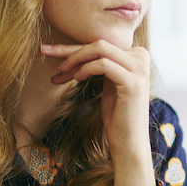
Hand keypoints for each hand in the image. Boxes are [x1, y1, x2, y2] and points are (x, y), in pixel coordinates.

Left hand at [40, 41, 156, 185]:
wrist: (129, 142)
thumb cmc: (117, 115)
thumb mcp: (107, 84)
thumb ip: (98, 64)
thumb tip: (71, 50)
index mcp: (137, 55)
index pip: (101, 44)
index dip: (74, 49)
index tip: (49, 52)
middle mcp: (141, 58)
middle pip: (99, 43)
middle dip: (70, 49)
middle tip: (45, 52)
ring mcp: (139, 69)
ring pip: (100, 49)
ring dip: (75, 58)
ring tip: (60, 70)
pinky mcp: (133, 82)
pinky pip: (103, 65)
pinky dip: (86, 69)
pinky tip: (76, 77)